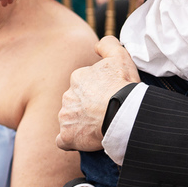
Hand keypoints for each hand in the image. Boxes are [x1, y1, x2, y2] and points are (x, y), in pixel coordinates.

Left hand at [56, 36, 139, 151]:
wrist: (123, 112)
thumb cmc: (123, 86)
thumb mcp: (120, 57)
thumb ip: (107, 45)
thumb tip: (97, 46)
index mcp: (78, 78)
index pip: (83, 86)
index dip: (96, 93)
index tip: (107, 99)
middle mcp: (67, 96)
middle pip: (75, 103)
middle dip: (86, 108)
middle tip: (104, 114)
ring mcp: (65, 117)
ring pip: (69, 120)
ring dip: (80, 124)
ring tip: (99, 128)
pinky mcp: (67, 136)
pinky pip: (63, 140)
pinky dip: (71, 141)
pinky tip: (83, 141)